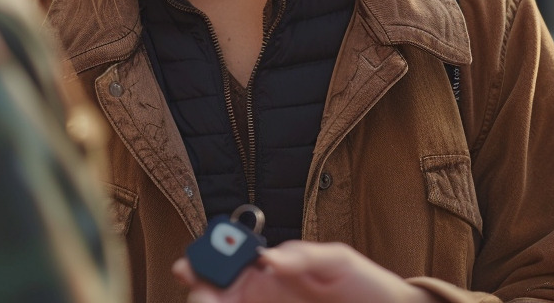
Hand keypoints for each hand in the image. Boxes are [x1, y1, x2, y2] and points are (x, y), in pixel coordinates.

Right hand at [171, 241, 437, 302]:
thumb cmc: (363, 283)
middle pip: (218, 294)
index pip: (228, 263)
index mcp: (271, 270)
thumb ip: (303, 257)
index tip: (191, 267)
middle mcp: (262, 296)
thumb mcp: (336, 260)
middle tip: (204, 296)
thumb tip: (268, 257)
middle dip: (204, 292)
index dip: (205, 262)